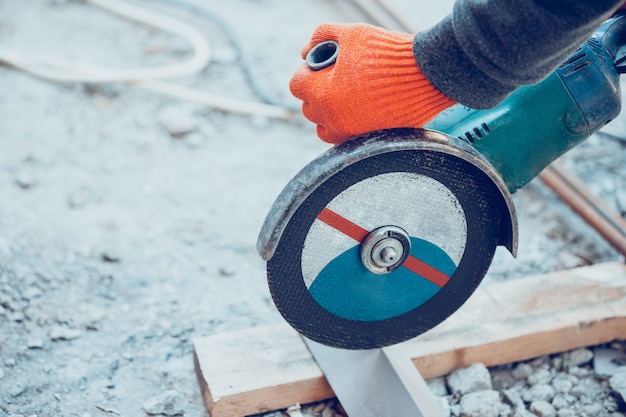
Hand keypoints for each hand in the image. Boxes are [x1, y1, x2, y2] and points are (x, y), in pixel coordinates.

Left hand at [289, 23, 454, 143]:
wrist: (427, 76)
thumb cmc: (388, 53)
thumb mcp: (351, 33)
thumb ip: (321, 36)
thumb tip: (305, 51)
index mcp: (322, 94)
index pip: (296, 85)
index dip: (306, 71)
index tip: (321, 65)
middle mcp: (332, 118)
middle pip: (309, 107)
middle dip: (317, 91)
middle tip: (337, 77)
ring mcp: (349, 133)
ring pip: (324, 127)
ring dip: (328, 112)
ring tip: (347, 95)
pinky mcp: (367, 140)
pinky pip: (344, 138)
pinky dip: (346, 125)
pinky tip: (360, 107)